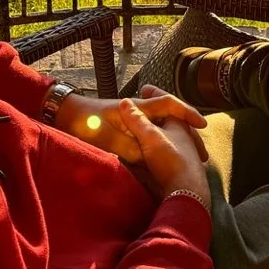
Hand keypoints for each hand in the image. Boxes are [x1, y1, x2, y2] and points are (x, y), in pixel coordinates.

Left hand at [56, 85, 206, 165]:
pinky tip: (170, 162)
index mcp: (137, 109)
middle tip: (203, 156)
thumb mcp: (108, 139)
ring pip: (164, 130)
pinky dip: (165, 147)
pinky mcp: (128, 131)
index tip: (203, 125)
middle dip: (189, 135)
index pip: (169, 105)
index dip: (187, 113)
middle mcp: (139, 112)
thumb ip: (131, 147)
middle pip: (172, 119)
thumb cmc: (85, 124)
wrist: (66, 117)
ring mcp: (134, 121)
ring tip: (193, 162)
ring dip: (178, 143)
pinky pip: (152, 137)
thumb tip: (150, 158)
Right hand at [118, 101, 211, 205]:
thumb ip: (136, 119)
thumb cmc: (170, 158)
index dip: (155, 93)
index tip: (144, 88)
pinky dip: (154, 150)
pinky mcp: (176, 168)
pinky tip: (145, 156)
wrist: (185, 192)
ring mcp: (181, 152)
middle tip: (142, 107)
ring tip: (139, 131)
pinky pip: (163, 153)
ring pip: (165, 138)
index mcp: (178, 123)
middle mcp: (182, 135)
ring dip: (153, 134)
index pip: (167, 102)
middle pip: (167, 120)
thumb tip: (124, 102)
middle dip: (154, 114)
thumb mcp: (150, 136)